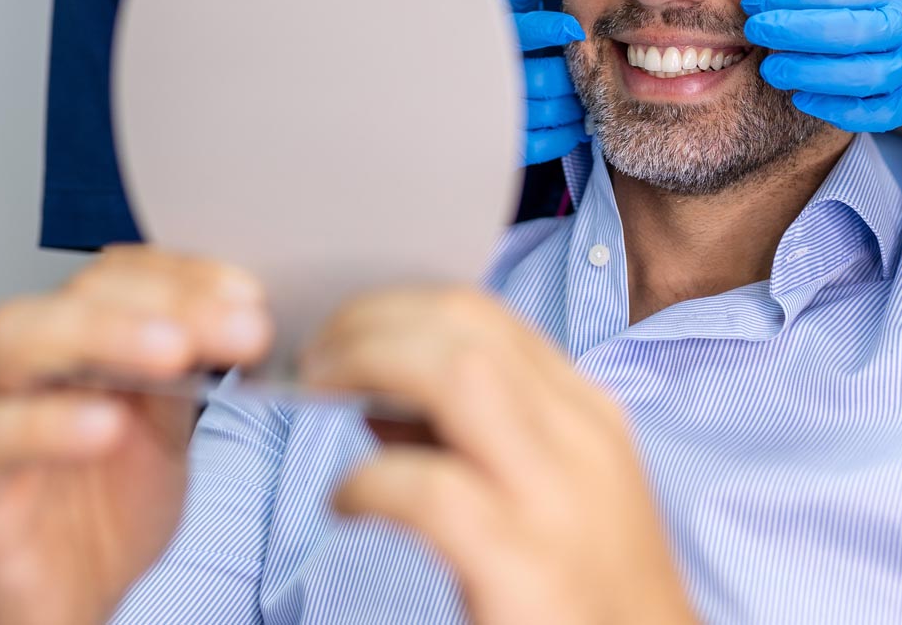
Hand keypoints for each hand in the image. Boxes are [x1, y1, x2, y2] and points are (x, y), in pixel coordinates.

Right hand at [0, 247, 273, 624]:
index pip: (121, 276)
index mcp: (82, 345)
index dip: (186, 274)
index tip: (250, 295)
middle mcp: (31, 368)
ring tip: (174, 353)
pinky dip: (45, 424)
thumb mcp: (167, 435)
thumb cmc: (102, 517)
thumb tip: (247, 320)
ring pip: (14, 339)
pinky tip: (106, 425)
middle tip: (238, 326)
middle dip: (164, 300)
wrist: (59, 608)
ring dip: (102, 334)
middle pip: (75, 295)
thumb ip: (190, 376)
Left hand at [303, 288, 697, 624]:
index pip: (486, 316)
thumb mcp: (549, 494)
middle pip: (466, 326)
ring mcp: (557, 498)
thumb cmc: (584, 593)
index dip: (398, 307)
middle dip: (373, 320)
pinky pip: (432, 491)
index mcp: (586, 415)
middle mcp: (580, 438)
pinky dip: (371, 482)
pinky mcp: (525, 565)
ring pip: (459, 374)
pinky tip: (347, 503)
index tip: (344, 330)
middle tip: (315, 358)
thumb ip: (472, 438)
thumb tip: (375, 396)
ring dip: (372, 364)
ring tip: (320, 393)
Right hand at [506, 0, 589, 165]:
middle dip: (572, 77)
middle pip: (547, 77)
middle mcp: (491, 75)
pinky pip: (543, 143)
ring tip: (581, 100)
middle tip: (586, 76)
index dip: (550, 27)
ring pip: (550, 111)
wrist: (459, 90)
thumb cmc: (499, 43)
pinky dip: (565, 135)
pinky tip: (573, 125)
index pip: (524, 30)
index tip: (573, 28)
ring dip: (575, 106)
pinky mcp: (503, 141)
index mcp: (496, 40)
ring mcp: (495, 111)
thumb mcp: (507, 12)